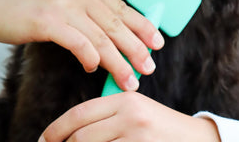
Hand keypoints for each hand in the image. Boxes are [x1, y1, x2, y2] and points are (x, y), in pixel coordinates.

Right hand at [0, 0, 163, 90]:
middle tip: (149, 66)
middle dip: (136, 47)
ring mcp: (64, 2)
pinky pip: (79, 44)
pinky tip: (93, 68)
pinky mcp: (47, 20)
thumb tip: (117, 33)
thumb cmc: (30, 0)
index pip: (121, 6)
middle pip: (116, 22)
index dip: (142, 26)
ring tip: (130, 79)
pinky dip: (90, 59)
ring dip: (118, 62)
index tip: (157, 42)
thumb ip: (89, 6)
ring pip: (102, 37)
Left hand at [39, 92, 220, 141]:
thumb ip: (109, 114)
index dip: (56, 129)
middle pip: (80, 136)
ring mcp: (136, 137)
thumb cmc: (160, 127)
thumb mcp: (137, 111)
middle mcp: (130, 115)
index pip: (81, 113)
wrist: (195, 139)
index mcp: (127, 99)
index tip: (44, 139)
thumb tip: (73, 129)